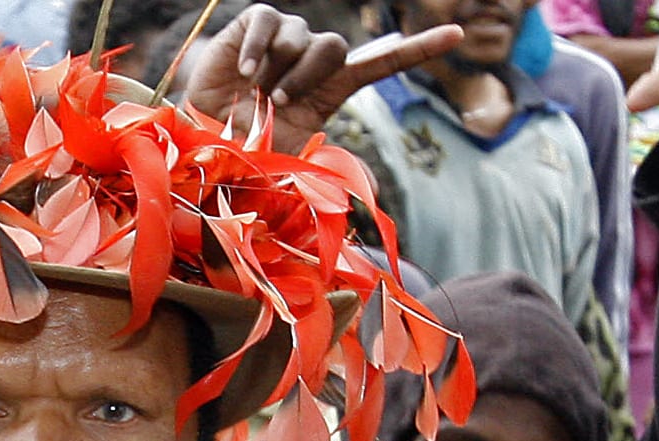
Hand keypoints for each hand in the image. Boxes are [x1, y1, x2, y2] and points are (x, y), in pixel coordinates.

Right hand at [185, 4, 462, 153]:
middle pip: (336, 47)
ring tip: (257, 92)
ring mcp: (284, 40)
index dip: (419, 49)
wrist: (199, 139)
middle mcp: (311, 61)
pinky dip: (259, 48)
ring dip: (280, 69)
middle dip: (310, 76)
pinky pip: (269, 22)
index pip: (381, 63)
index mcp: (329, 90)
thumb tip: (362, 199)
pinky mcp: (255, 26)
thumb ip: (322, 169)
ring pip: (302, 37)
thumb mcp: (290, 164)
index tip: (459, 35)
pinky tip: (245, 72)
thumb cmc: (245, 154)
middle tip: (279, 104)